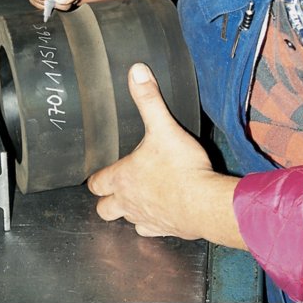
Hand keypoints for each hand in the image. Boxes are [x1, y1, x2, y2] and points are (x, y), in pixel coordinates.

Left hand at [87, 63, 246, 248]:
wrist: (206, 203)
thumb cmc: (181, 168)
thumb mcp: (163, 127)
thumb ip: (149, 100)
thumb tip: (136, 72)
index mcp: (122, 178)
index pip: (96, 182)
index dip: (97, 178)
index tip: (100, 174)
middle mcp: (128, 202)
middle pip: (104, 209)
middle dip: (106, 200)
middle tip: (115, 189)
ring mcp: (145, 218)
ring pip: (126, 220)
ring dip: (129, 211)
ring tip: (138, 199)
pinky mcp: (164, 229)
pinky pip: (150, 230)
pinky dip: (152, 223)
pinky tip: (162, 212)